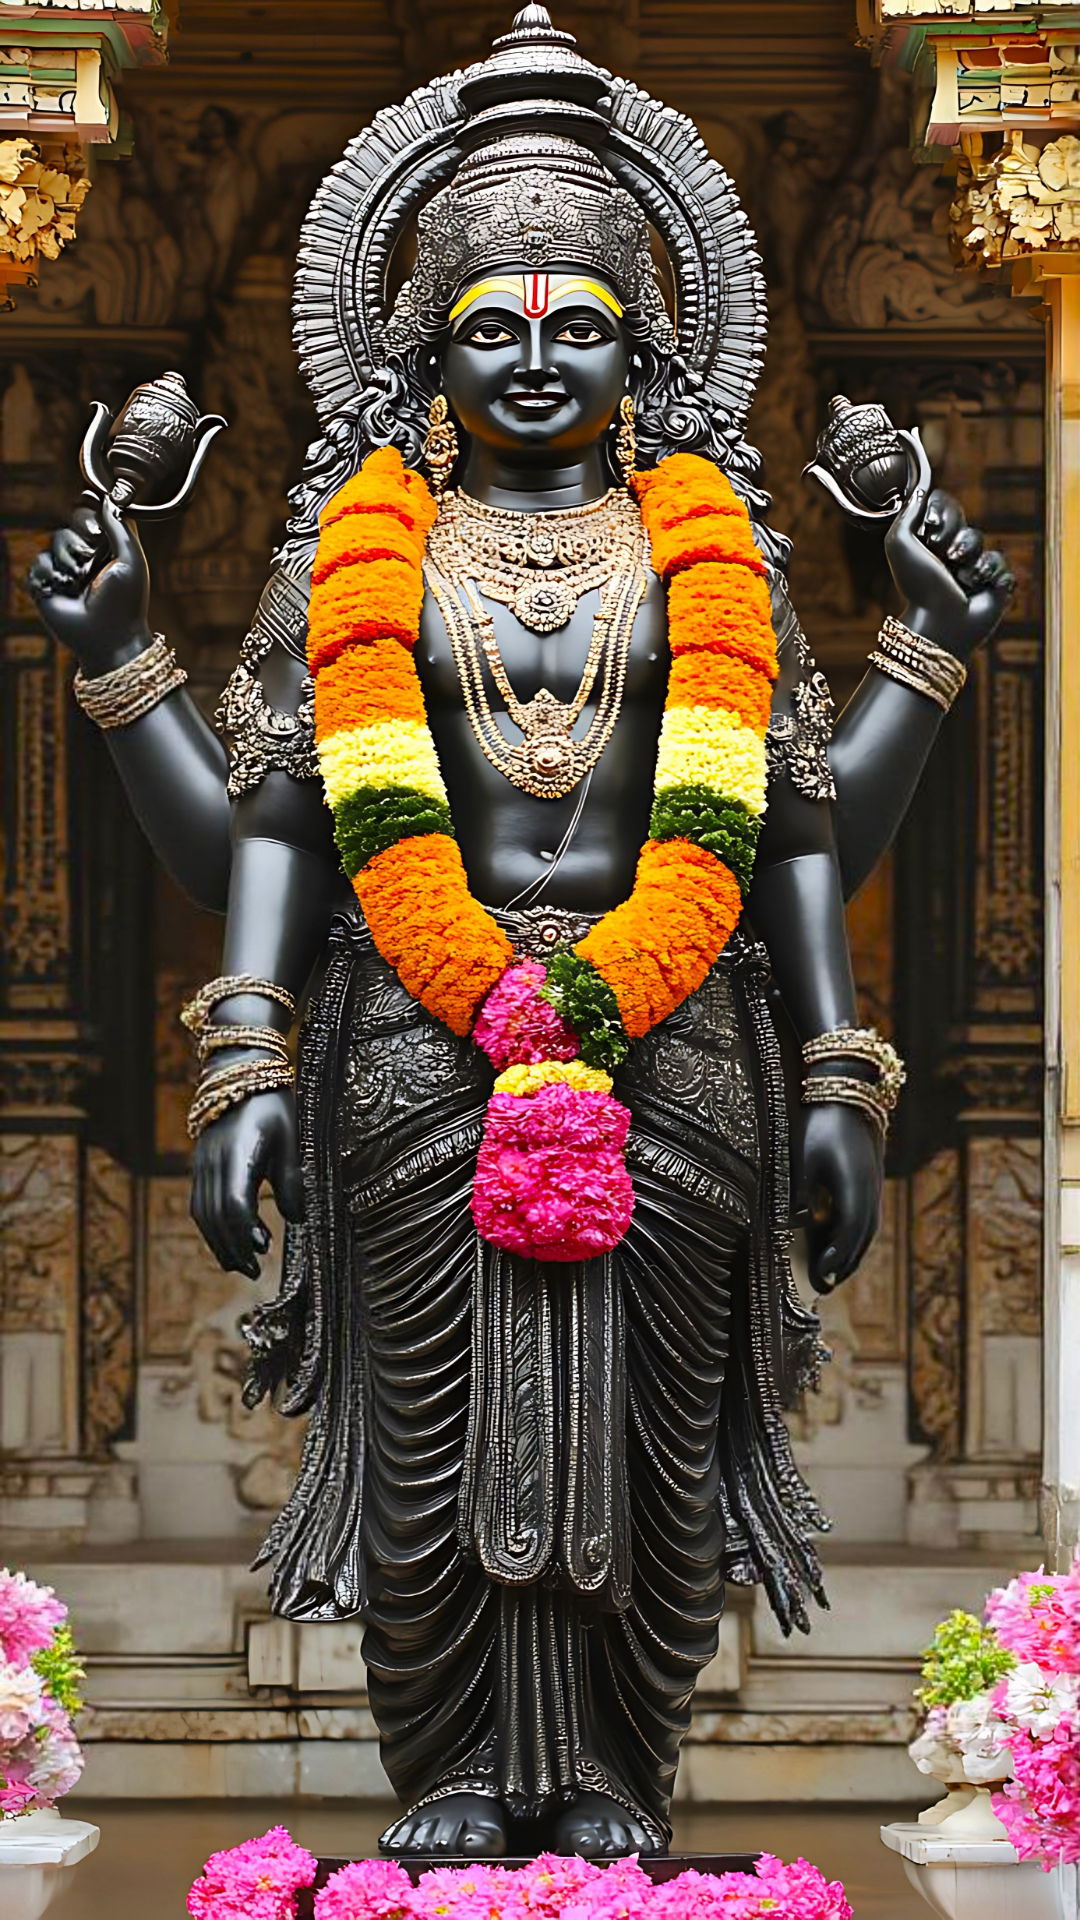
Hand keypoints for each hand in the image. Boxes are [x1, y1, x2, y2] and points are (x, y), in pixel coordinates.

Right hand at [27, 495, 151, 674]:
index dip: (90, 514)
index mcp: (108, 548)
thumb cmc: (126, 602)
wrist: (108, 637)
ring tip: (79, 579)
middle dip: (80, 537)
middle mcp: (86, 556)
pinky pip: (39, 563)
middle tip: (90, 556)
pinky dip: (50, 573)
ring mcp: (66, 570)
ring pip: (55, 541)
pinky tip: (62, 587)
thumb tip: (107, 498)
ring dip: (68, 557)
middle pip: (71, 523)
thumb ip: (121, 527)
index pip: (91, 515)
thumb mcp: (131, 560)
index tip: (94, 521)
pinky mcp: (47, 585)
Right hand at [191, 1088, 304, 1279]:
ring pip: (202, 1214)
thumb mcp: (291, 1139)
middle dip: (232, 1247)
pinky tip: (231, 1240)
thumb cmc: (272, 1105)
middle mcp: (213, 1162)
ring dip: (219, 1243)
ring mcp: (202, 1165)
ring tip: (242, 1265)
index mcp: (238, 1154)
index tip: (264, 1249)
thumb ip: (293, 1179)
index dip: (245, 1229)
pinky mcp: (200, 1167)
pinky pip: (199, 1204)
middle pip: (214, 1215)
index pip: (233, 1201)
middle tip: (255, 1271)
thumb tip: (297, 1220)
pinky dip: (212, 1228)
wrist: (238, 1074)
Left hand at [795, 1101, 882, 1293]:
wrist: (849, 1094)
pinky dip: (856, 1237)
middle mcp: (871, 1191)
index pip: (850, 1232)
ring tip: (832, 1273)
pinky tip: (839, 1243)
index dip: (837, 1258)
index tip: (822, 1277)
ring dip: (853, 1253)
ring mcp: (875, 1187)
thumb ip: (798, 1192)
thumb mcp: (802, 1157)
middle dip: (845, 1264)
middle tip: (825, 1286)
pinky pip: (868, 1217)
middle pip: (863, 1238)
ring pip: (868, 1230)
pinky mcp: (872, 1182)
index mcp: (856, 1186)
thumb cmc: (820, 1124)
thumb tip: (792, 1225)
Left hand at [884, 438, 1014, 660]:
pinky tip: (976, 588)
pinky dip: (988, 574)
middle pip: (965, 524)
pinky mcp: (994, 584)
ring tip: (960, 579)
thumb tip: (921, 488)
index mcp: (927, 545)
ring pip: (982, 543)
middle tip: (944, 556)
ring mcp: (972, 569)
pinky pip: (1001, 563)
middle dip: (955, 538)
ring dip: (969, 559)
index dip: (943, 514)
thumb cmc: (917, 586)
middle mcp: (949, 555)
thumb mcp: (900, 544)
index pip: (944, 509)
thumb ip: (907, 514)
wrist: (939, 622)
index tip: (931, 527)